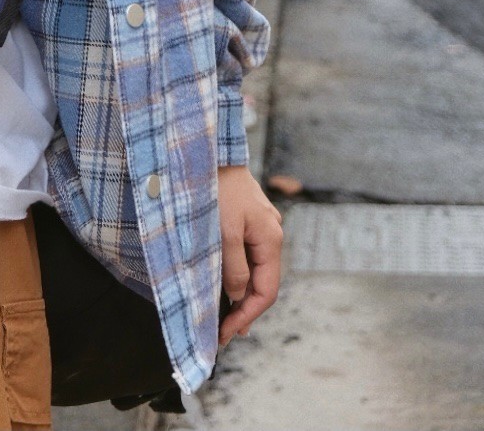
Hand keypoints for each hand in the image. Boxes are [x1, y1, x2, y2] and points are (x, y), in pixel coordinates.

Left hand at [216, 164, 283, 345]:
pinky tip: (224, 282)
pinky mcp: (249, 217)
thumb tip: (238, 296)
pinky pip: (247, 253)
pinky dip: (237, 272)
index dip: (247, 315)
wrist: (211, 150)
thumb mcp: (224, 232)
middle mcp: (271, 233)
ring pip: (255, 268)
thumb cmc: (218, 187)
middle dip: (244, 308)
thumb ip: (234, 267)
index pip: (266, 290)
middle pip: (263, 281)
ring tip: (222, 314)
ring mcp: (262, 225)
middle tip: (223, 331)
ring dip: (240, 292)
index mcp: (271, 239)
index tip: (227, 333)